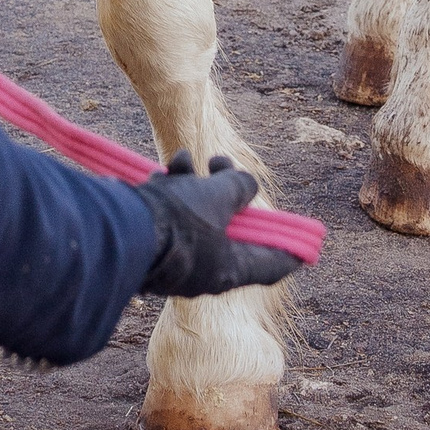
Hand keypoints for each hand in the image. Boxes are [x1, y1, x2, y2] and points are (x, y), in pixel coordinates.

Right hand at [135, 152, 296, 294]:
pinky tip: (165, 170)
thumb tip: (245, 186)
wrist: (120, 228)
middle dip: (227, 192)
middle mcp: (204, 270)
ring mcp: (176, 259)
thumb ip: (239, 188)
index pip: (271, 265)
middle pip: (229, 231)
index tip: (308, 245)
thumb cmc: (178, 218)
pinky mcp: (152, 244)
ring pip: (197, 216)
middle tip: (223, 164)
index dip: (291, 251)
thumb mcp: (219, 195)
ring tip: (183, 159)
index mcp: (228, 270)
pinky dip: (171, 192)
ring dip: (194, 183)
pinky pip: (171, 217)